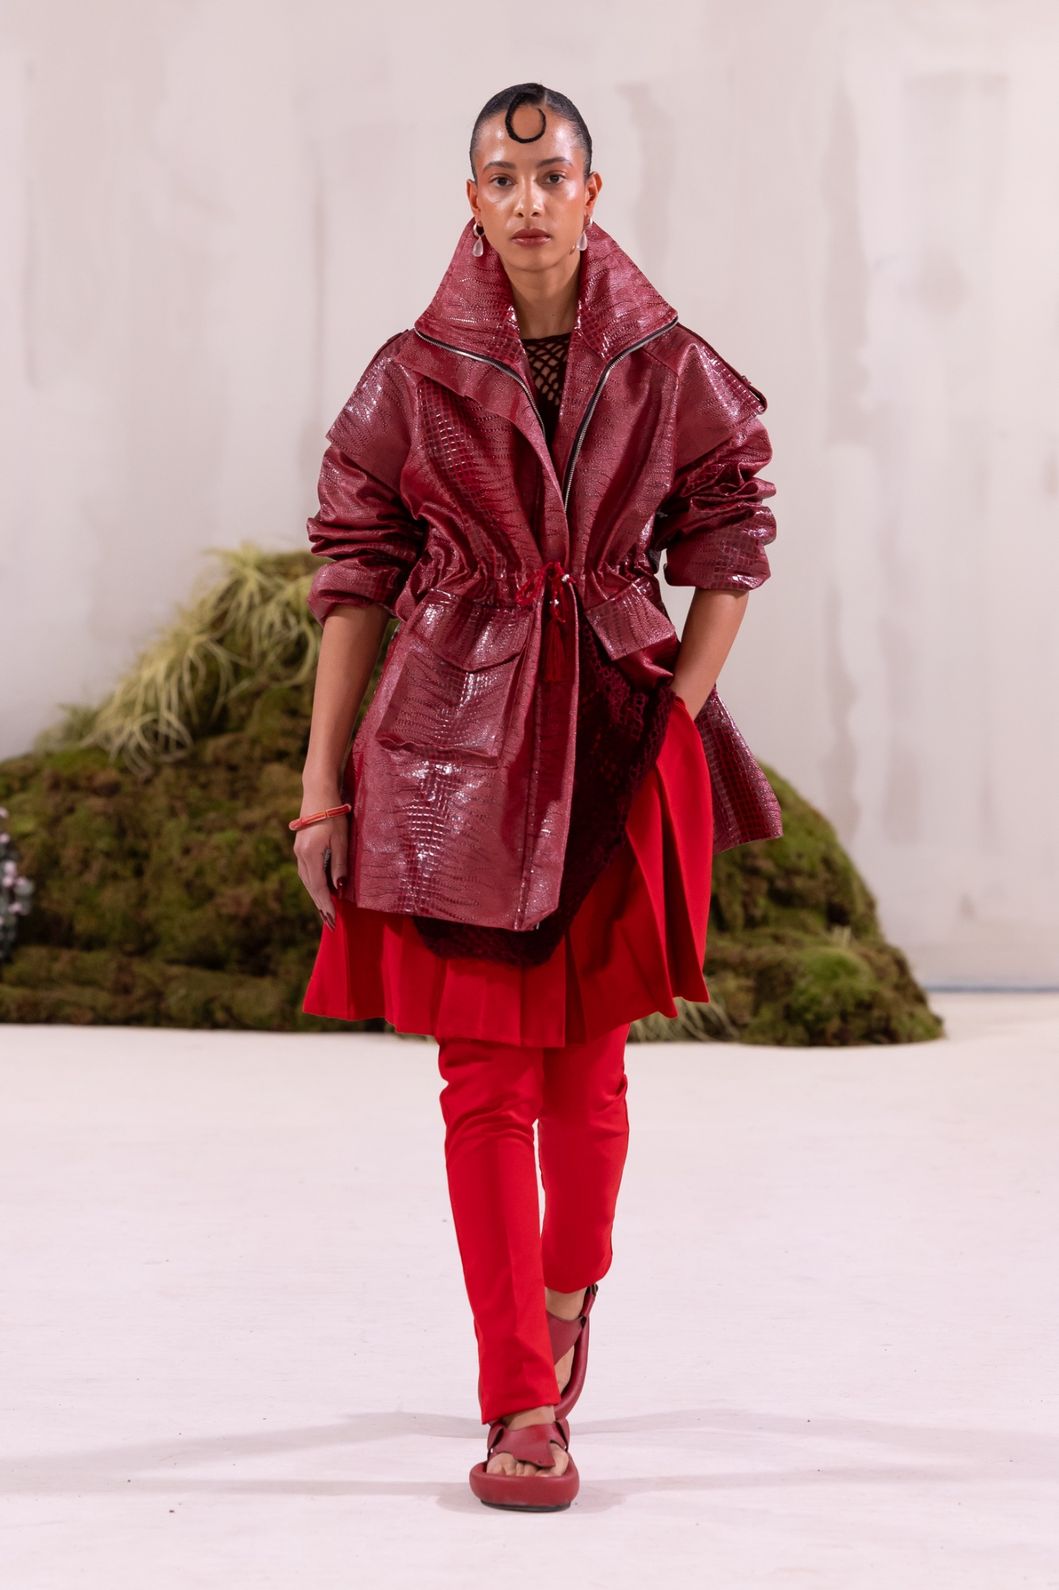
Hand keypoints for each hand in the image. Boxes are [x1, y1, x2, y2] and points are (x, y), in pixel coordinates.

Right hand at [293, 792, 349, 931]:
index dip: (325, 905)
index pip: (318, 888)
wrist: (319, 794)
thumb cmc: (334, 815)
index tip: (333, 921)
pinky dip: (314, 884)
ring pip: (307, 880)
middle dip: (320, 906)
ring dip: (316, 896)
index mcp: (310, 856)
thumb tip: (338, 887)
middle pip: (310, 887)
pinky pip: (307, 872)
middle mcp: (300, 856)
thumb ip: (339, 864)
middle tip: (330, 923)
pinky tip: (321, 890)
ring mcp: (299, 852)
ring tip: (326, 911)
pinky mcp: (301, 847)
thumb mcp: (341, 841)